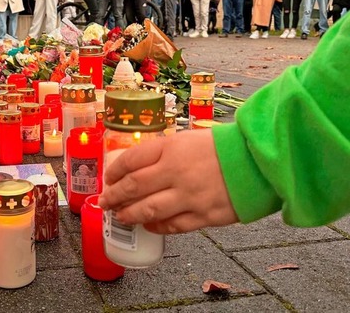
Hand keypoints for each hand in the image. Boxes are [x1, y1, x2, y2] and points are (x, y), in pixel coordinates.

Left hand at [98, 129, 238, 233]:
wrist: (260, 161)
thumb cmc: (223, 147)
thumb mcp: (187, 139)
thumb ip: (162, 153)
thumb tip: (136, 168)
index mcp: (170, 149)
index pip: (130, 161)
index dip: (114, 172)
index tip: (108, 178)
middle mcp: (175, 172)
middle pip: (133, 187)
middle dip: (114, 196)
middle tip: (104, 202)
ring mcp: (189, 196)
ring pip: (148, 210)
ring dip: (129, 214)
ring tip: (120, 216)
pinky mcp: (204, 216)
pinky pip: (172, 226)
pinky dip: (156, 226)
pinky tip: (148, 225)